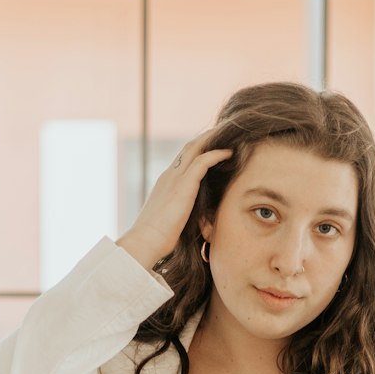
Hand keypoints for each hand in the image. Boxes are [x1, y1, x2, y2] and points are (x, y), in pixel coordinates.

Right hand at [117, 127, 233, 267]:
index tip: (211, 146)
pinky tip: (229, 153)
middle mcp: (169, 176)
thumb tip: (193, 223)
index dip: (197, 150)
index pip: (182, 159)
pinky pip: (203, 161)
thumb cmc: (157, 238)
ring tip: (228, 135)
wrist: (145, 241)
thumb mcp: (171, 221)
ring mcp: (175, 178)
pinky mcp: (184, 184)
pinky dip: (217, 154)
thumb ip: (182, 214)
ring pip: (195, 148)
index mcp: (165, 183)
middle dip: (206, 138)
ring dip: (212, 139)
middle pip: (189, 147)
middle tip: (222, 132)